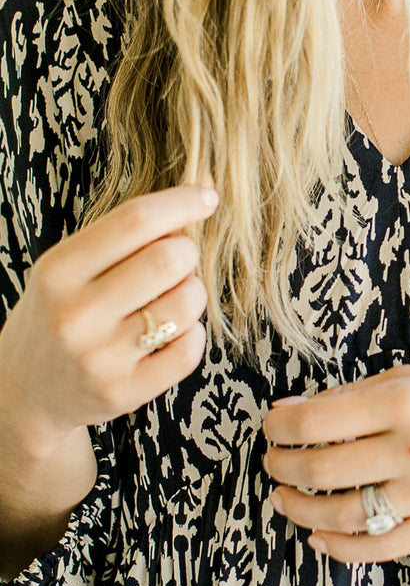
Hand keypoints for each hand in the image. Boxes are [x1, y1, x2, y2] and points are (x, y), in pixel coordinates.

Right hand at [0, 184, 217, 454]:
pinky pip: (190, 350)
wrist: (24, 390)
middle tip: (176, 262)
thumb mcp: (70, 267)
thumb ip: (124, 235)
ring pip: (187, 303)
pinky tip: (171, 334)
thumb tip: (197, 193)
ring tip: (169, 299)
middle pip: (169, 259)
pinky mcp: (123, 392)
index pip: (134, 220)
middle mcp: (75, 314)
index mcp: (58, 271)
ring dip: (192, 293)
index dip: (181, 202)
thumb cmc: (59, 313)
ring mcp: (99, 358)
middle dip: (186, 252)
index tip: (207, 196)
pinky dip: (193, 334)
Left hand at [260, 362, 409, 562]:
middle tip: (272, 461)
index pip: (315, 421)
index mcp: (405, 400)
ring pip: (340, 513)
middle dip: (281, 467)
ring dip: (298, 508)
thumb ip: (356, 394)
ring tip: (282, 497)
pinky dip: (338, 546)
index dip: (279, 427)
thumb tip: (292, 411)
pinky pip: (377, 547)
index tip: (270, 426)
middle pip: (320, 469)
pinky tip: (317, 535)